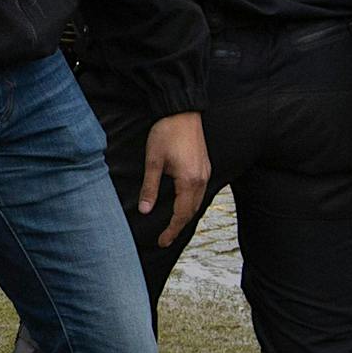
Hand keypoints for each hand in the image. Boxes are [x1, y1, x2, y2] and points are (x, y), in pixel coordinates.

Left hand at [138, 111, 209, 247]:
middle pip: (192, 211)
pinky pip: (200, 191)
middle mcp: (202, 179)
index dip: (171, 230)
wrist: (182, 110)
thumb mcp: (153, 161)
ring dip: (186, 215)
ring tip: (172, 225)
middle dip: (179, 226)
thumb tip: (145, 210)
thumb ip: (150, 188)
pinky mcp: (205, 165)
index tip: (161, 242)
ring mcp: (206, 172)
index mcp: (189, 181)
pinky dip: (191, 202)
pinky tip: (182, 203)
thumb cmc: (166, 133)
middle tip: (165, 238)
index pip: (181, 214)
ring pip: (198, 202)